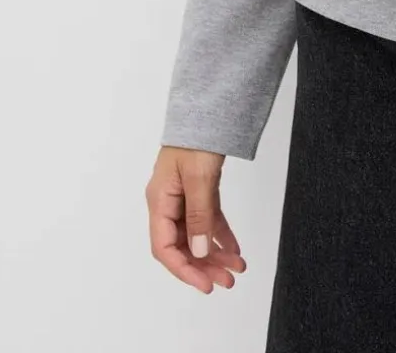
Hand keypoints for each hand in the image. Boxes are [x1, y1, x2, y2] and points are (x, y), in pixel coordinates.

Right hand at [146, 144, 247, 293]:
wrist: (207, 110)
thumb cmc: (196, 140)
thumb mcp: (198, 178)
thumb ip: (199, 216)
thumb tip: (201, 252)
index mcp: (159, 201)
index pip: (164, 248)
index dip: (184, 270)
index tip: (205, 284)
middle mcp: (168, 203)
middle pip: (182, 245)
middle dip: (204, 266)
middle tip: (228, 281)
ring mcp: (183, 197)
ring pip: (197, 236)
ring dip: (215, 254)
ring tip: (236, 269)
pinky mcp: (198, 191)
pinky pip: (208, 220)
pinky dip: (221, 235)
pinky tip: (235, 249)